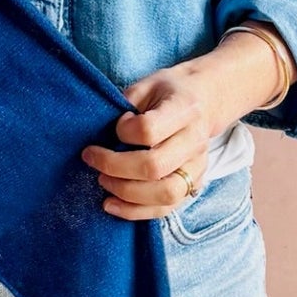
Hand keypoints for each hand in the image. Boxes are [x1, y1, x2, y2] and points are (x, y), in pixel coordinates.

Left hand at [80, 63, 216, 219]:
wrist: (204, 100)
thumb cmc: (168, 91)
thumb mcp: (146, 84)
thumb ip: (126, 105)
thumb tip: (102, 133)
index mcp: (184, 110)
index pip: (149, 130)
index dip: (123, 131)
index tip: (115, 127)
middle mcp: (194, 141)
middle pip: (154, 166)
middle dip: (115, 167)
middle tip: (93, 159)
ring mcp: (198, 166)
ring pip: (165, 194)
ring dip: (127, 194)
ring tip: (102, 182)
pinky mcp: (194, 184)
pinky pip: (167, 208)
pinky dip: (137, 211)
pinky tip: (112, 204)